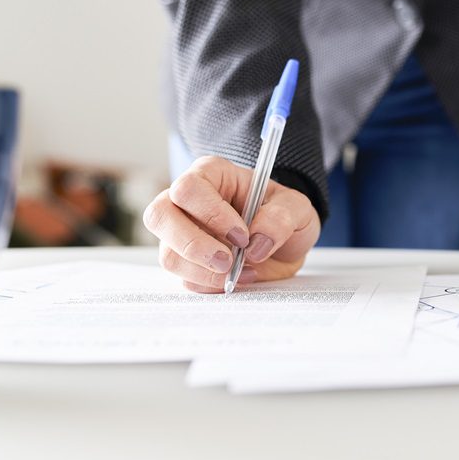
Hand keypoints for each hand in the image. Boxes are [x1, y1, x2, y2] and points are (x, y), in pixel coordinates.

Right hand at [143, 156, 320, 291]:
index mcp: (212, 174)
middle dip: (194, 245)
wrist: (285, 246)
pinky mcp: (185, 262)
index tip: (242, 236)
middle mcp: (186, 201)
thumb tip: (257, 242)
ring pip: (168, 253)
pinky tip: (236, 278)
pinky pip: (183, 279)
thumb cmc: (284, 216)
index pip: (189, 188)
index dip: (212, 214)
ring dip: (204, 271)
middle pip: (160, 216)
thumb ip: (282, 217)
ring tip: (239, 271)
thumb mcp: (297, 209)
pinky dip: (211, 285)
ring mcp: (180, 233)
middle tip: (228, 262)